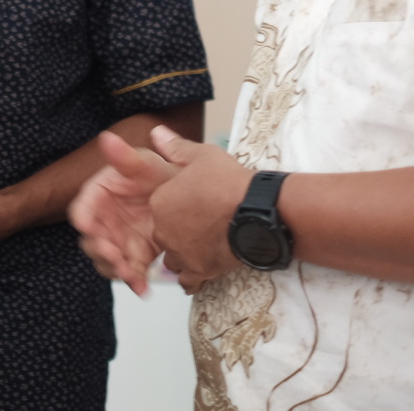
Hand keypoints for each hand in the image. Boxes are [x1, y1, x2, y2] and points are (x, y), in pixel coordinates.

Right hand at [69, 132, 178, 294]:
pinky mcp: (136, 254)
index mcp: (102, 194)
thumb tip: (108, 138)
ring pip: (107, 260)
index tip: (89, 228)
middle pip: (92, 240)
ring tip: (131, 275)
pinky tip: (143, 287)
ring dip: (116, 270)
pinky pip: (129, 271)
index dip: (84, 219)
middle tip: (114, 256)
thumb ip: (126, 156)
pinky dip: (134, 281)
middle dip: (101, 251)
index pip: (82, 208)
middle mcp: (106, 219)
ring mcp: (119, 238)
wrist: (191, 196)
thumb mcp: (147, 163)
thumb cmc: (163, 174)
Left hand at [145, 126, 253, 293]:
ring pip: (173, 258)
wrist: (256, 210)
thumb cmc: (229, 182)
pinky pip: (188, 281)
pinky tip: (202, 270)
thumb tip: (157, 133)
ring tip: (201, 246)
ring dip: (183, 254)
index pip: (159, 206)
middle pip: (163, 233)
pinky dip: (193, 277)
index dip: (175, 205)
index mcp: (161, 201)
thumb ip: (176, 147)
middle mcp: (164, 229)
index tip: (190, 204)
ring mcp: (181, 252)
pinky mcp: (199, 270)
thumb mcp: (202, 155)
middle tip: (199, 224)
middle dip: (177, 231)